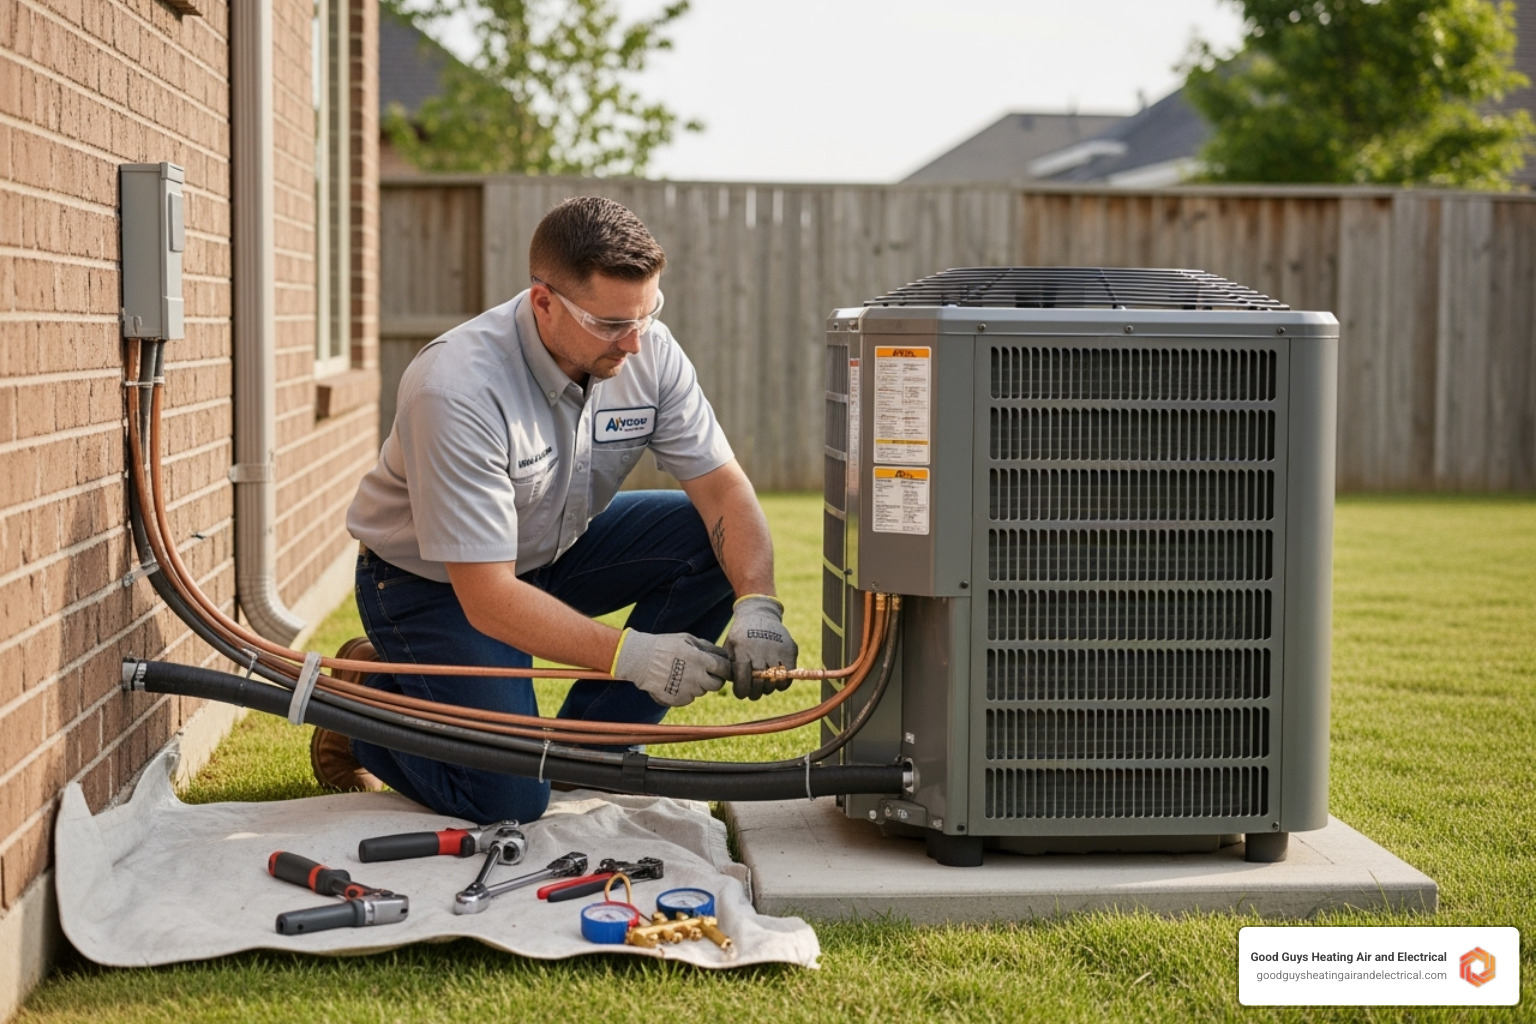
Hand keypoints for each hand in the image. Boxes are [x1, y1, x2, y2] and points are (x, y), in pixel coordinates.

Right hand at [611, 629, 729, 706]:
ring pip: (701, 692)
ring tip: (682, 673)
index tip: (723, 668)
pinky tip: (675, 681)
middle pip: (716, 685)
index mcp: (700, 660)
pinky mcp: (678, 700)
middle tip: (704, 673)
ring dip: (697, 685)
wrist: (640, 660)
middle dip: (714, 679)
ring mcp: (687, 691)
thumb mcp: (686, 639)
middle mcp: (696, 677)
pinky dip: (685, 692)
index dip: (726, 669)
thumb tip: (722, 654)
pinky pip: (688, 698)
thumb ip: (706, 647)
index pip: (724, 669)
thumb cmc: (664, 646)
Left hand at [724, 595, 798, 699]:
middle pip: (759, 683)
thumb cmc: (741, 634)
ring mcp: (777, 649)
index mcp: (743, 649)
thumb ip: (729, 666)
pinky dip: (782, 684)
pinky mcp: (790, 650)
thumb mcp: (730, 646)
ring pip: (774, 682)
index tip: (741, 693)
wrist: (760, 613)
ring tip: (763, 686)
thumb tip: (733, 686)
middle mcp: (760, 649)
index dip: (742, 691)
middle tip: (752, 693)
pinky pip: (788, 676)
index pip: (743, 679)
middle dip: (754, 693)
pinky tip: (775, 681)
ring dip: (768, 689)